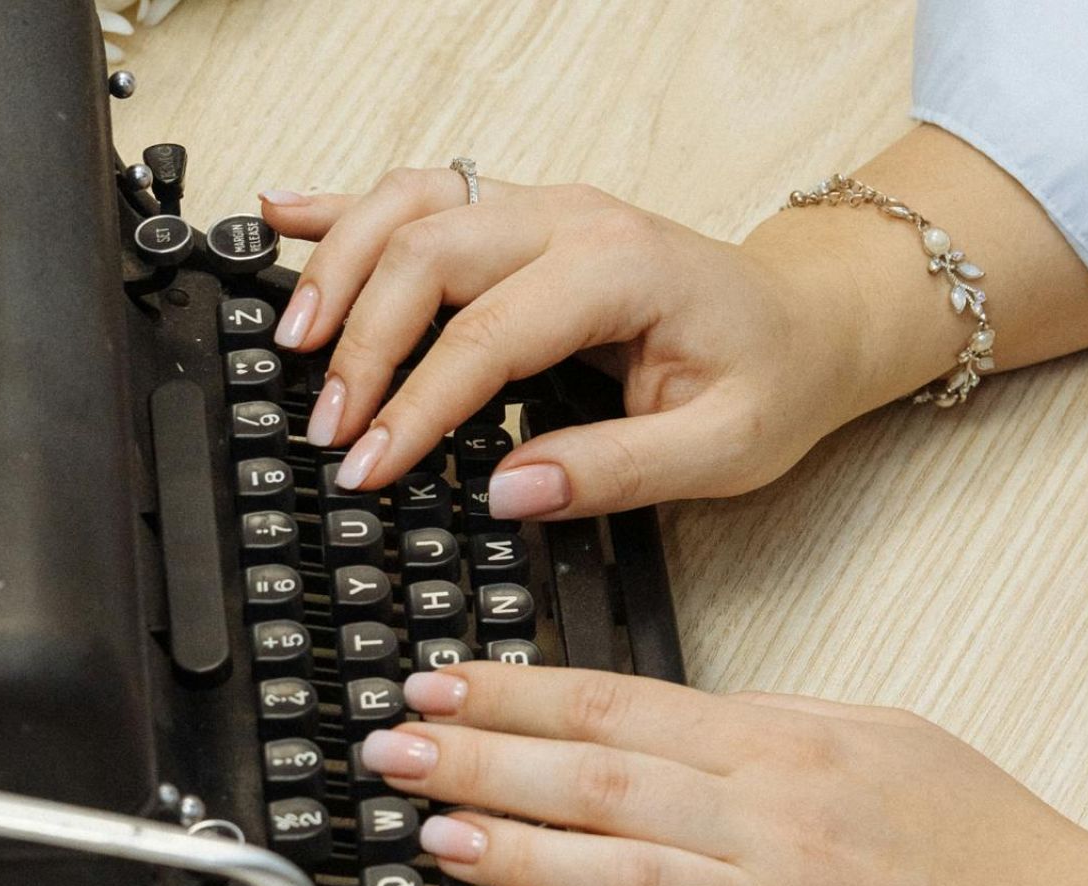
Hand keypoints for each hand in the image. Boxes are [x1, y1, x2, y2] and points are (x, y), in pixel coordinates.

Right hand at [260, 170, 886, 519]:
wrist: (806, 317)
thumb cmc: (770, 376)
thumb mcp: (725, 448)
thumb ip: (615, 472)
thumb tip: (506, 493)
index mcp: (620, 269)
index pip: (487, 333)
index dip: (416, 406)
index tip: (369, 468)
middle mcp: (570, 218)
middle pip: (426, 253)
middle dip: (360, 344)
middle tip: (326, 429)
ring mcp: (537, 206)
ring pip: (407, 206)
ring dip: (336, 266)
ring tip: (292, 341)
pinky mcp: (514, 214)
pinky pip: (415, 191)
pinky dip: (344, 207)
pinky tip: (282, 216)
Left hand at [358, 664, 1087, 885]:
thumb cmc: (967, 832)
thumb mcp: (867, 735)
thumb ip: (753, 722)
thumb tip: (652, 711)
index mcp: (778, 744)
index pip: (617, 704)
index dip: (517, 692)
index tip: (442, 682)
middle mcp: (764, 817)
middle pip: (595, 777)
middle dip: (483, 757)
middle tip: (394, 745)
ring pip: (614, 867)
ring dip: (509, 844)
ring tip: (427, 827)